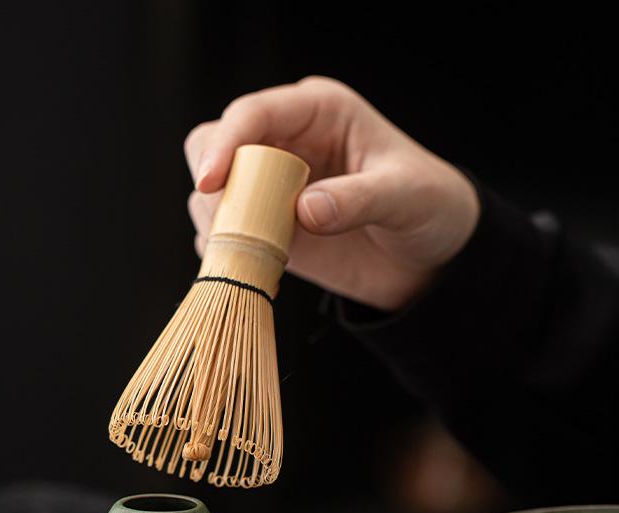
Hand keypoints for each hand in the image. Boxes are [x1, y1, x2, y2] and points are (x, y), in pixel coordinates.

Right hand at [184, 76, 479, 311]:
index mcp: (317, 112)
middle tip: (234, 226)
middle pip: (212, 145)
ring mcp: (270, 187)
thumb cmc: (429, 206)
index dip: (225, 144)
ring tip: (257, 256)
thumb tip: (304, 210)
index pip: (252, 114)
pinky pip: (224, 236)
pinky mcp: (266, 228)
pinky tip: (259, 271)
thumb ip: (358, 200)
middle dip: (214, 185)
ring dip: (219, 226)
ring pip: (211, 195)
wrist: (429, 258)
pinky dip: (227, 254)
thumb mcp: (406, 196)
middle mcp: (285, 143)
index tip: (210, 183)